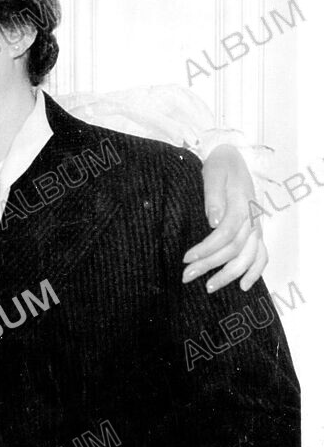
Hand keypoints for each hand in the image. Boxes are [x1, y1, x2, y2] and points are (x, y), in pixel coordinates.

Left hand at [182, 144, 266, 291]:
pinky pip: (261, 255)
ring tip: (208, 287)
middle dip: (210, 265)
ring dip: (229, 274)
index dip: (206, 249)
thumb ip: (213, 197)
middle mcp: (252, 218)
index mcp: (242, 204)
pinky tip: (242, 286)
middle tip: (186, 277)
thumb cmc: (219, 166)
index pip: (225, 234)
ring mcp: (256, 226)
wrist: (231, 159)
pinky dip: (255, 272)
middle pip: (234, 249)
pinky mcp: (256, 231)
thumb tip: (213, 220)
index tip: (185, 258)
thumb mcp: (212, 174)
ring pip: (248, 257)